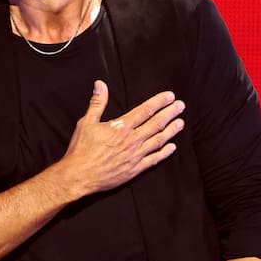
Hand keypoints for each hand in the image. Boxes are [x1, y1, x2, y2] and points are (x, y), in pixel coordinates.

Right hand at [57, 80, 184, 197]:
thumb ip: (97, 103)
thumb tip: (100, 84)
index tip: (170, 96)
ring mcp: (135, 156)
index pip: (145, 110)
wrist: (79, 175)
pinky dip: (164, 153)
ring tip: (181, 123)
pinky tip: (172, 147)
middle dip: (170, 113)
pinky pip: (153, 160)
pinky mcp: (135, 169)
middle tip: (181, 106)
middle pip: (156, 124)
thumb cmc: (81, 149)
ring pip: (158, 141)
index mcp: (121, 127)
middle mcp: (132, 140)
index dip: (159, 102)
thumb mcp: (86, 122)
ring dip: (171, 131)